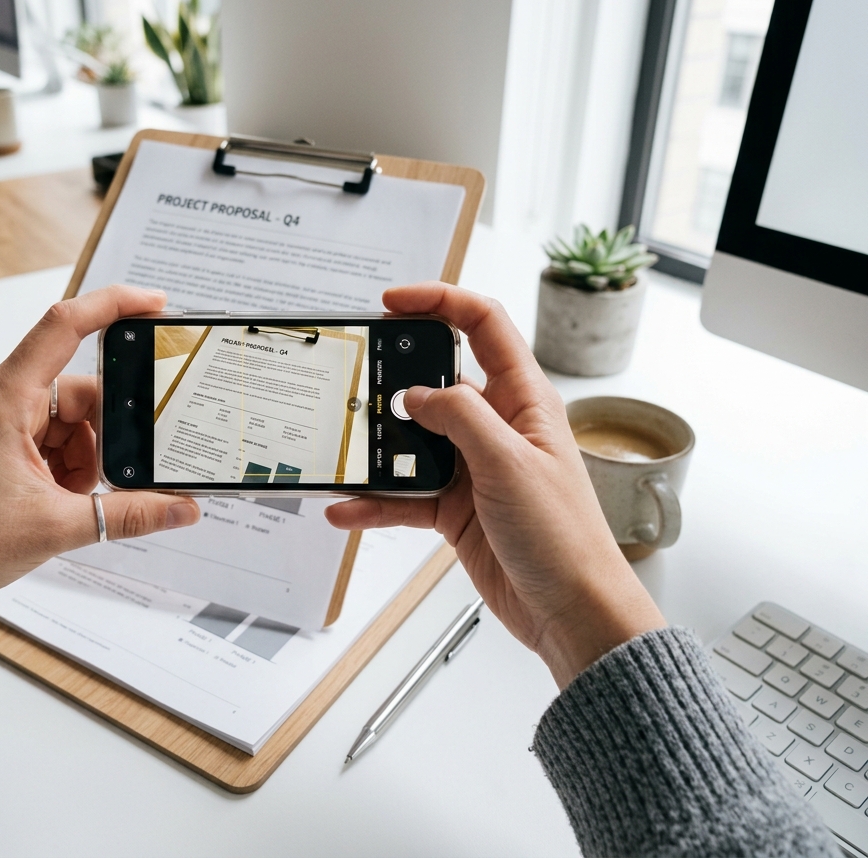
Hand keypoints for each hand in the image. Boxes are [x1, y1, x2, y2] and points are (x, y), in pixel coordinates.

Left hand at [0, 286, 200, 638]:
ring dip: (80, 459)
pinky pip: (42, 434)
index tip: (155, 305)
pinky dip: (60, 465)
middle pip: (77, 393)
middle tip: (108, 481)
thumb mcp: (57, 527)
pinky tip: (55, 500)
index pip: (65, 326)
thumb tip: (182, 507)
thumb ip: (129, 514)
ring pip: (63, 419)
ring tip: (67, 503)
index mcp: (2, 398)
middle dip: (101, 439)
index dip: (114, 305)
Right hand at [325, 282, 664, 687]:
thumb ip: (460, 418)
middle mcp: (497, 426)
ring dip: (377, 447)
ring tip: (343, 448)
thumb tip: (417, 393)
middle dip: (394, 376)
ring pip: (412, 441)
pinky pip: (403, 494)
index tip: (392, 302)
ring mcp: (473, 467)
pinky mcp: (454, 508)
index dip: (439, 301)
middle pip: (437, 379)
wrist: (571, 611)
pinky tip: (348, 507)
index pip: (483, 326)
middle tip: (355, 378)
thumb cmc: (564, 538)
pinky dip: (374, 501)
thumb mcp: (510, 464)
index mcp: (524, 400)